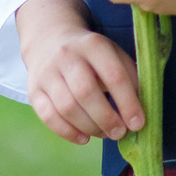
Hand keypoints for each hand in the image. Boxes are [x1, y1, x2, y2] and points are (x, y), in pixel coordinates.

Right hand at [16, 0, 144, 145]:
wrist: (49, 38)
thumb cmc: (90, 54)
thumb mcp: (112, 53)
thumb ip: (129, 76)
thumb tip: (141, 110)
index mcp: (93, 44)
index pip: (113, 75)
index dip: (128, 102)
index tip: (138, 123)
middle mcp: (67, 56)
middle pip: (86, 92)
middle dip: (106, 118)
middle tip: (119, 133)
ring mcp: (47, 73)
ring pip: (66, 107)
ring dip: (90, 127)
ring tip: (104, 134)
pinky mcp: (34, 89)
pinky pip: (48, 116)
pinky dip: (68, 132)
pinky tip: (84, 137)